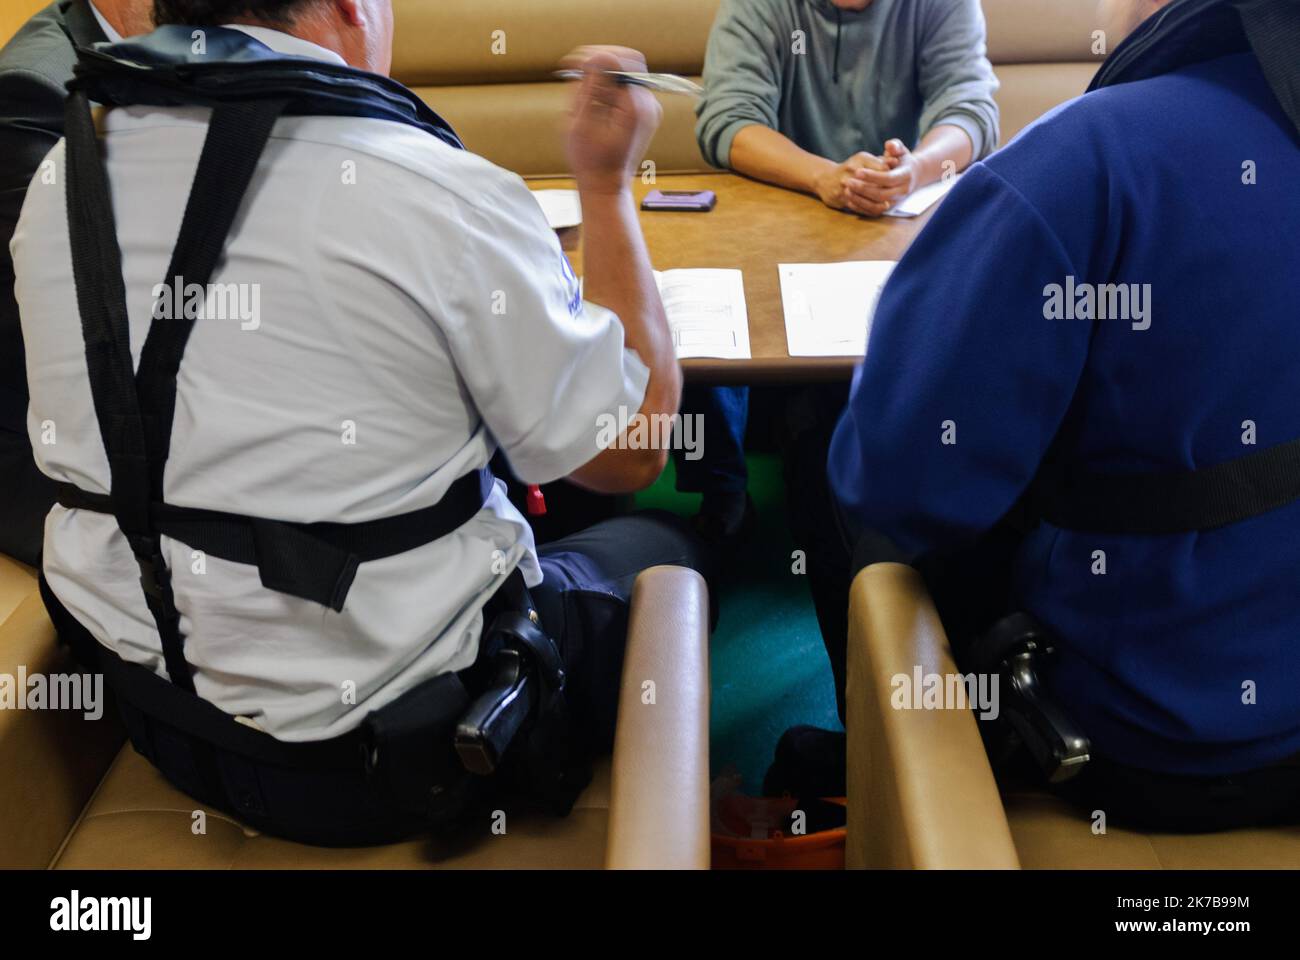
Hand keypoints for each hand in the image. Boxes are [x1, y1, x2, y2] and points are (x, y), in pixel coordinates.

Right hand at [563, 46, 662, 195]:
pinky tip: (590, 97)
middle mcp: (649, 105)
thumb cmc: (589, 161)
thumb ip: (591, 88)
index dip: (597, 55)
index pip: (623, 61)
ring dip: (601, 73)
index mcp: (636, 107)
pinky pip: (625, 86)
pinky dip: (607, 85)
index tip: (574, 63)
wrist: (605, 186)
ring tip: (580, 87)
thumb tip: (596, 56)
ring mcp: (648, 108)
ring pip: (626, 72)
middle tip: (575, 69)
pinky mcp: (642, 111)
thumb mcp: (581, 123)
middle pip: (629, 61)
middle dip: (599, 60)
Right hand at [812, 151, 893, 214]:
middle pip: (874, 183)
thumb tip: (896, 161)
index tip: (897, 180)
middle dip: (885, 191)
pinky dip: (869, 209)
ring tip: (887, 204)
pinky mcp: (841, 198)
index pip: (881, 168)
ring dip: (878, 202)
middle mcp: (851, 171)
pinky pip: (858, 206)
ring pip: (866, 197)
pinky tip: (876, 209)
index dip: (890, 175)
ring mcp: (845, 185)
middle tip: (895, 195)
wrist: (826, 179)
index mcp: (860, 159)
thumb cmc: (851, 168)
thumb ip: (881, 160)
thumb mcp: (865, 160)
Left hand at [849, 139, 921, 212]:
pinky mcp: (889, 208)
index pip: (888, 178)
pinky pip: (874, 211)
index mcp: (906, 176)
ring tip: (846, 191)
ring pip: (877, 205)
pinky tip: (849, 200)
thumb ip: (895, 145)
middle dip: (863, 189)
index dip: (872, 176)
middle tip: (847, 182)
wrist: (913, 175)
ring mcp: (896, 201)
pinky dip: (862, 208)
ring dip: (861, 200)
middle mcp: (902, 191)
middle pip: (882, 194)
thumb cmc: (902, 160)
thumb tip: (889, 146)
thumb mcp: (901, 150)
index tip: (857, 171)